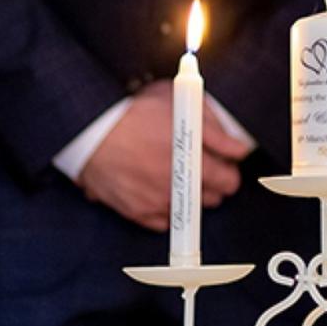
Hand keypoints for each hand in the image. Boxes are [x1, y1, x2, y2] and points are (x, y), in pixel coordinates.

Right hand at [79, 82, 244, 231]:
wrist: (89, 129)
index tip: (225, 163)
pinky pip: (164, 221)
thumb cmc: (131, 112)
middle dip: (212, 182)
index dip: (229, 169)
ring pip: (189, 210)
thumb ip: (213, 126)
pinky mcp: (138, 212)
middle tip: (202, 165)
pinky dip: (165, 208)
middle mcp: (179, 185)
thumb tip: (236, 146)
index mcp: (193, 160)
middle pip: (213, 197)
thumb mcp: (178, 104)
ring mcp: (158, 201)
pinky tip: (157, 187)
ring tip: (176, 173)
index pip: (230, 180)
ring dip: (189, 195)